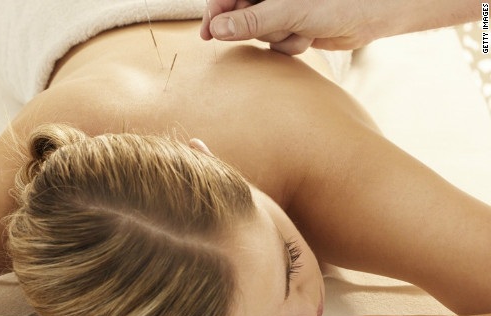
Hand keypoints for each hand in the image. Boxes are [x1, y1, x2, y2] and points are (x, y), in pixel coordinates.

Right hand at [200, 0, 379, 54]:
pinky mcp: (292, 28)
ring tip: (301, 30)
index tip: (208, 33)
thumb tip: (218, 28)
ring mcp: (281, 12)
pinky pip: (276, 45)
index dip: (215, 12)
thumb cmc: (336, 3)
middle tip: (275, 29)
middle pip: (240, 16)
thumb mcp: (289, 11)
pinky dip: (290, 45)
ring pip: (259, 33)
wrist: (373, 15)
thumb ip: (251, 20)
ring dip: (278, 37)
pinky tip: (308, 37)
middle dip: (255, 28)